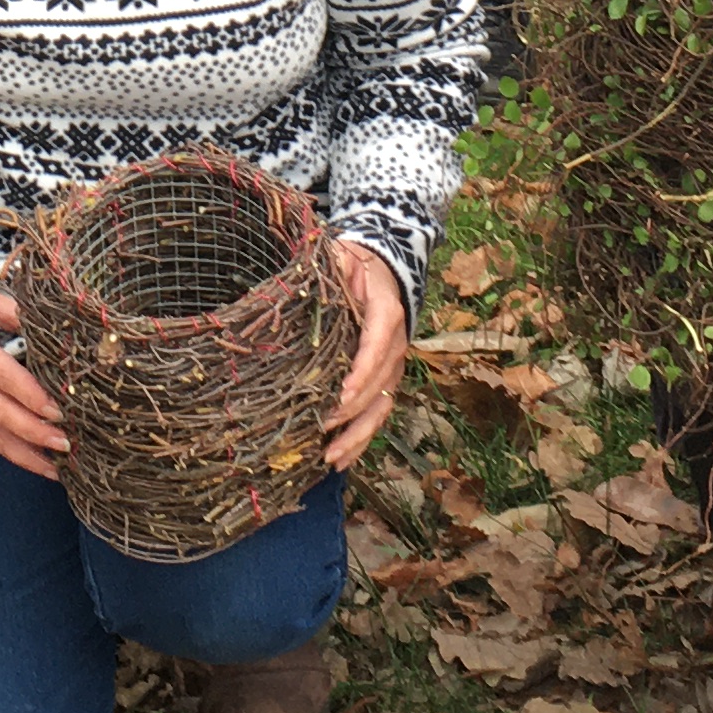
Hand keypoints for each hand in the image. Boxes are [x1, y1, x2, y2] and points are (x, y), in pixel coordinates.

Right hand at [0, 268, 65, 476]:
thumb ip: (15, 313)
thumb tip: (49, 329)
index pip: (7, 380)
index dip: (35, 400)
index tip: (62, 413)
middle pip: (1, 416)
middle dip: (36, 435)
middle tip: (67, 446)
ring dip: (22, 454)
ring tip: (52, 468)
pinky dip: (2, 446)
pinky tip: (24, 454)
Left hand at [324, 238, 409, 469]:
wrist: (384, 266)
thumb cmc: (357, 261)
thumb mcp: (343, 253)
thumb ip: (335, 264)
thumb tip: (315, 276)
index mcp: (387, 312)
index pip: (378, 344)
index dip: (362, 371)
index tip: (342, 394)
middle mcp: (397, 344)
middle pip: (380, 383)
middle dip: (352, 410)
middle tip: (321, 426)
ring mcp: (392, 365)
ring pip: (381, 406)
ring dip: (358, 435)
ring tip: (331, 458)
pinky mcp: (384, 378)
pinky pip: (377, 412)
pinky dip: (361, 438)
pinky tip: (340, 458)